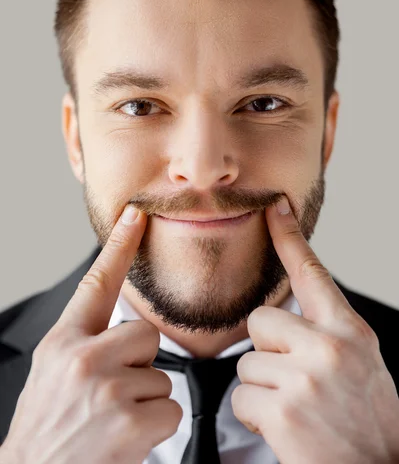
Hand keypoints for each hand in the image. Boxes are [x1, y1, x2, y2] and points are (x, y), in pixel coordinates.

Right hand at [2, 205, 181, 463]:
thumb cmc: (47, 427)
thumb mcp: (52, 373)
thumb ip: (85, 343)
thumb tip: (125, 328)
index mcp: (64, 342)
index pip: (97, 283)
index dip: (120, 246)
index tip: (136, 216)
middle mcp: (83, 358)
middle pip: (146, 335)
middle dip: (139, 363)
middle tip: (112, 394)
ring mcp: (108, 388)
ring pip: (161, 376)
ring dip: (145, 400)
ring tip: (113, 421)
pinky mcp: (131, 420)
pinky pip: (170, 408)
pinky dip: (155, 427)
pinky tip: (126, 439)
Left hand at [232, 196, 398, 463]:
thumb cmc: (368, 424)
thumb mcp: (362, 365)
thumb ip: (328, 335)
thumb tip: (292, 317)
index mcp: (350, 332)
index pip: (313, 273)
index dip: (290, 237)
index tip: (274, 209)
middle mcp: (329, 347)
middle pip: (260, 321)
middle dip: (266, 350)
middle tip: (291, 379)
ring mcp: (306, 377)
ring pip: (246, 362)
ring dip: (261, 389)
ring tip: (294, 409)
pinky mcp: (283, 410)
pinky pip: (241, 397)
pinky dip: (254, 416)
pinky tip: (284, 428)